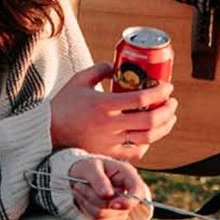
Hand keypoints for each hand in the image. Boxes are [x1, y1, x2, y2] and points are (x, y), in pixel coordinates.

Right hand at [50, 64, 176, 160]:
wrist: (47, 133)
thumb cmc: (63, 104)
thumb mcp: (79, 80)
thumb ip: (100, 70)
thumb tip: (117, 66)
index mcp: (104, 104)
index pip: (141, 99)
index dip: (160, 92)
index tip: (168, 86)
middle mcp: (109, 125)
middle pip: (149, 120)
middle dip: (167, 111)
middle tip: (172, 102)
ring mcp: (109, 142)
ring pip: (146, 138)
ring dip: (164, 128)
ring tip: (169, 118)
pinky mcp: (107, 153)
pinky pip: (134, 152)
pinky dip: (147, 144)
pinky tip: (151, 135)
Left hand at [68, 154, 151, 219]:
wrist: (80, 174)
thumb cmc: (88, 167)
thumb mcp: (91, 167)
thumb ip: (99, 179)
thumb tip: (108, 195)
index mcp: (127, 175)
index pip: (138, 192)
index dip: (128, 202)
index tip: (112, 204)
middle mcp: (127, 192)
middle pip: (118, 208)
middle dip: (94, 199)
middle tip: (79, 186)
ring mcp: (120, 206)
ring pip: (106, 216)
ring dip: (88, 205)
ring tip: (79, 190)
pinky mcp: (111, 217)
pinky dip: (87, 212)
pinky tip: (83, 200)